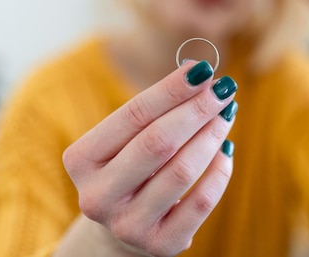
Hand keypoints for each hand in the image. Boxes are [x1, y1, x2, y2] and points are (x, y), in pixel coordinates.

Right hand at [62, 60, 236, 256]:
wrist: (122, 227)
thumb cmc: (130, 167)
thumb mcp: (128, 139)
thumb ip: (157, 109)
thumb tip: (201, 74)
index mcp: (81, 160)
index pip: (133, 115)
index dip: (171, 90)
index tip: (203, 69)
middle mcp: (98, 195)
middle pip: (157, 142)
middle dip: (197, 109)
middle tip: (225, 87)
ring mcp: (127, 225)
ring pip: (182, 170)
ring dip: (212, 135)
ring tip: (227, 113)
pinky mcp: (160, 244)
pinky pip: (201, 202)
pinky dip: (219, 171)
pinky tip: (226, 150)